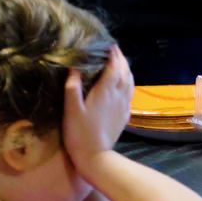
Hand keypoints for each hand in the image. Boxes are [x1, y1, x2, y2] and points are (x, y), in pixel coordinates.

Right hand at [62, 47, 133, 165]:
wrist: (96, 156)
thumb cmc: (79, 132)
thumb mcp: (71, 110)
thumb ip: (72, 88)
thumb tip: (73, 67)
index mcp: (106, 91)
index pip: (114, 67)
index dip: (112, 55)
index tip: (109, 44)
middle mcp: (119, 96)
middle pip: (125, 72)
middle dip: (121, 59)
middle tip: (114, 49)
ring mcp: (124, 105)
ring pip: (130, 81)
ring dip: (127, 69)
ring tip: (120, 61)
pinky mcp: (125, 114)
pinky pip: (130, 92)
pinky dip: (128, 81)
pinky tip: (123, 83)